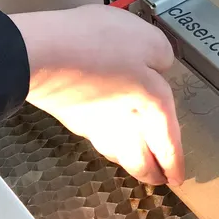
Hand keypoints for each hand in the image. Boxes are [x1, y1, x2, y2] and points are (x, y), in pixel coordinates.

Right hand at [11, 5, 183, 185]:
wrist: (40, 53)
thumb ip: (162, 56)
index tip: (178, 176)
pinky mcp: (69, 115)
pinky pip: (95, 136)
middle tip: (158, 179)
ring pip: (116, 154)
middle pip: (139, 161)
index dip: (175, 162)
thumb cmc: (95, 46)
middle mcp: (123, 125)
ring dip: (128, 161)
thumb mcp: (148, 39)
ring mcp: (93, 125)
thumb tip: (159, 65)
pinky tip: (104, 132)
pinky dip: (105, 141)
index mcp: (151, 106)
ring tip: (134, 161)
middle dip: (151, 173)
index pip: (169, 142)